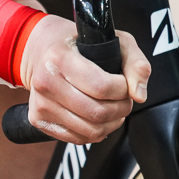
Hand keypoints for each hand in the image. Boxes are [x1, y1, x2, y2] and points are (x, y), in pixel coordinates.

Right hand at [18, 18, 150, 142]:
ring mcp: (40, 103)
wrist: (43, 50)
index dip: (123, 89)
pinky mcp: (39, 120)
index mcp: (59, 57)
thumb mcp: (115, 40)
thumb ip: (135, 63)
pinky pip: (77, 139)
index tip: (124, 83)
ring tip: (114, 108)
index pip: (101, 86)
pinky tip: (98, 118)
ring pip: (90, 130)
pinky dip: (96, 132)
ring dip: (111, 123)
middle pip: (97, 112)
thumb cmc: (81, 44)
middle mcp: (45, 81)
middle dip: (121, 108)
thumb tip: (139, 95)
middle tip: (124, 98)